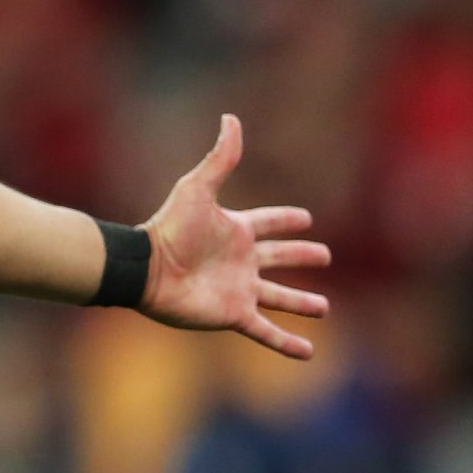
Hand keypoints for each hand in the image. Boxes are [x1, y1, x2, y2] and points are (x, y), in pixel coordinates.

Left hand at [138, 114, 330, 359]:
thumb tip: (231, 118)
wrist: (146, 269)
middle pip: (278, 258)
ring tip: (324, 308)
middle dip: (301, 256)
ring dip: (301, 303)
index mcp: (235, 230)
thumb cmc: (170, 228)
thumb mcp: (198, 188)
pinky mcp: (233, 314)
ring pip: (279, 297)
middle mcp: (240, 261)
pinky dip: (286, 344)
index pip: (268, 222)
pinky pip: (266, 332)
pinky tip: (308, 353)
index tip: (306, 218)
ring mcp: (238, 289)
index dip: (286, 219)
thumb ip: (220, 158)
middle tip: (325, 256)